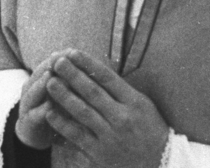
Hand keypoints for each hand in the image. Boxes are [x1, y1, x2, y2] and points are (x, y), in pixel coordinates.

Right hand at [15, 51, 64, 149]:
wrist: (36, 133)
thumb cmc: (56, 109)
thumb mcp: (65, 93)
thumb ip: (73, 81)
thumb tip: (92, 64)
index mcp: (42, 78)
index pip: (51, 63)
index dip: (61, 57)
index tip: (73, 50)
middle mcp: (33, 88)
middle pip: (40, 73)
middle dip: (50, 65)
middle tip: (61, 58)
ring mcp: (28, 104)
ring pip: (34, 91)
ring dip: (42, 83)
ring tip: (50, 75)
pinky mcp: (28, 122)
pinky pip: (34, 115)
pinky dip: (41, 110)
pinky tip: (48, 106)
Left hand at [42, 50, 169, 167]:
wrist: (159, 163)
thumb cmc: (150, 129)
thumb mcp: (142, 105)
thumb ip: (121, 90)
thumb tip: (95, 71)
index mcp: (134, 102)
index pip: (107, 78)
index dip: (88, 64)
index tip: (73, 52)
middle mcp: (122, 117)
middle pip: (92, 92)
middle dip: (72, 75)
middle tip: (57, 61)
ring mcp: (110, 136)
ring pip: (83, 112)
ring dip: (64, 96)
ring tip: (50, 82)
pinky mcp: (100, 153)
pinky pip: (77, 136)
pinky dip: (63, 125)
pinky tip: (50, 114)